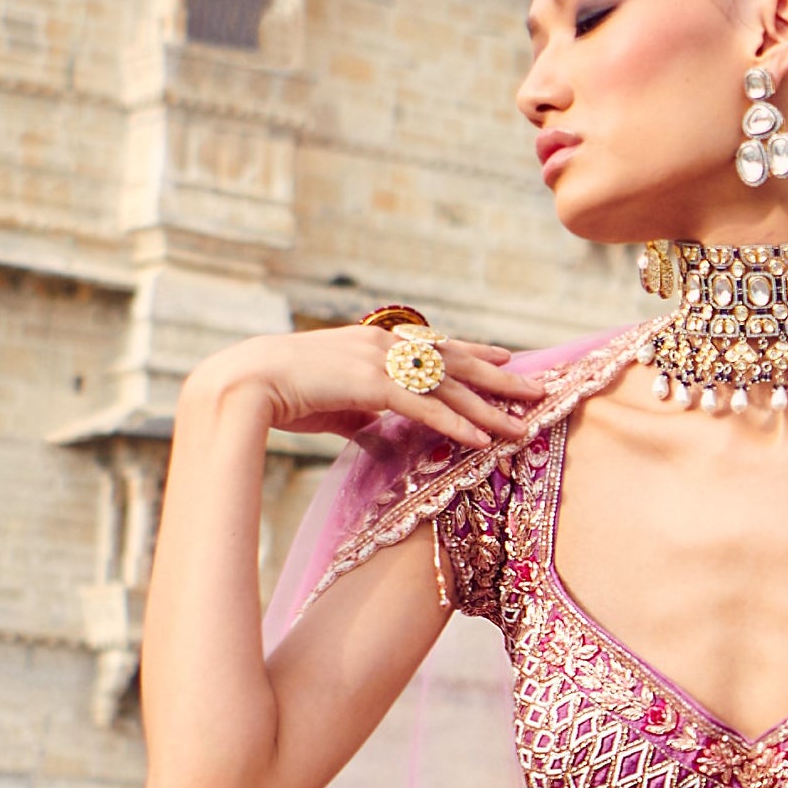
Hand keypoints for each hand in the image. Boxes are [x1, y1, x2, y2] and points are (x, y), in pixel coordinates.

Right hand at [189, 327, 545, 452]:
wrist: (246, 382)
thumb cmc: (283, 394)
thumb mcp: (334, 406)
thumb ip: (364, 420)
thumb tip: (382, 441)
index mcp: (377, 346)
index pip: (438, 348)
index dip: (476, 354)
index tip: (507, 357)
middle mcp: (385, 347)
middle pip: (458, 362)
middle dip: (502, 378)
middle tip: (541, 388)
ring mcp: (381, 364)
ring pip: (450, 386)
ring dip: (491, 407)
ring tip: (525, 424)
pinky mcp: (372, 387)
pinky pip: (425, 408)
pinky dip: (456, 424)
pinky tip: (483, 440)